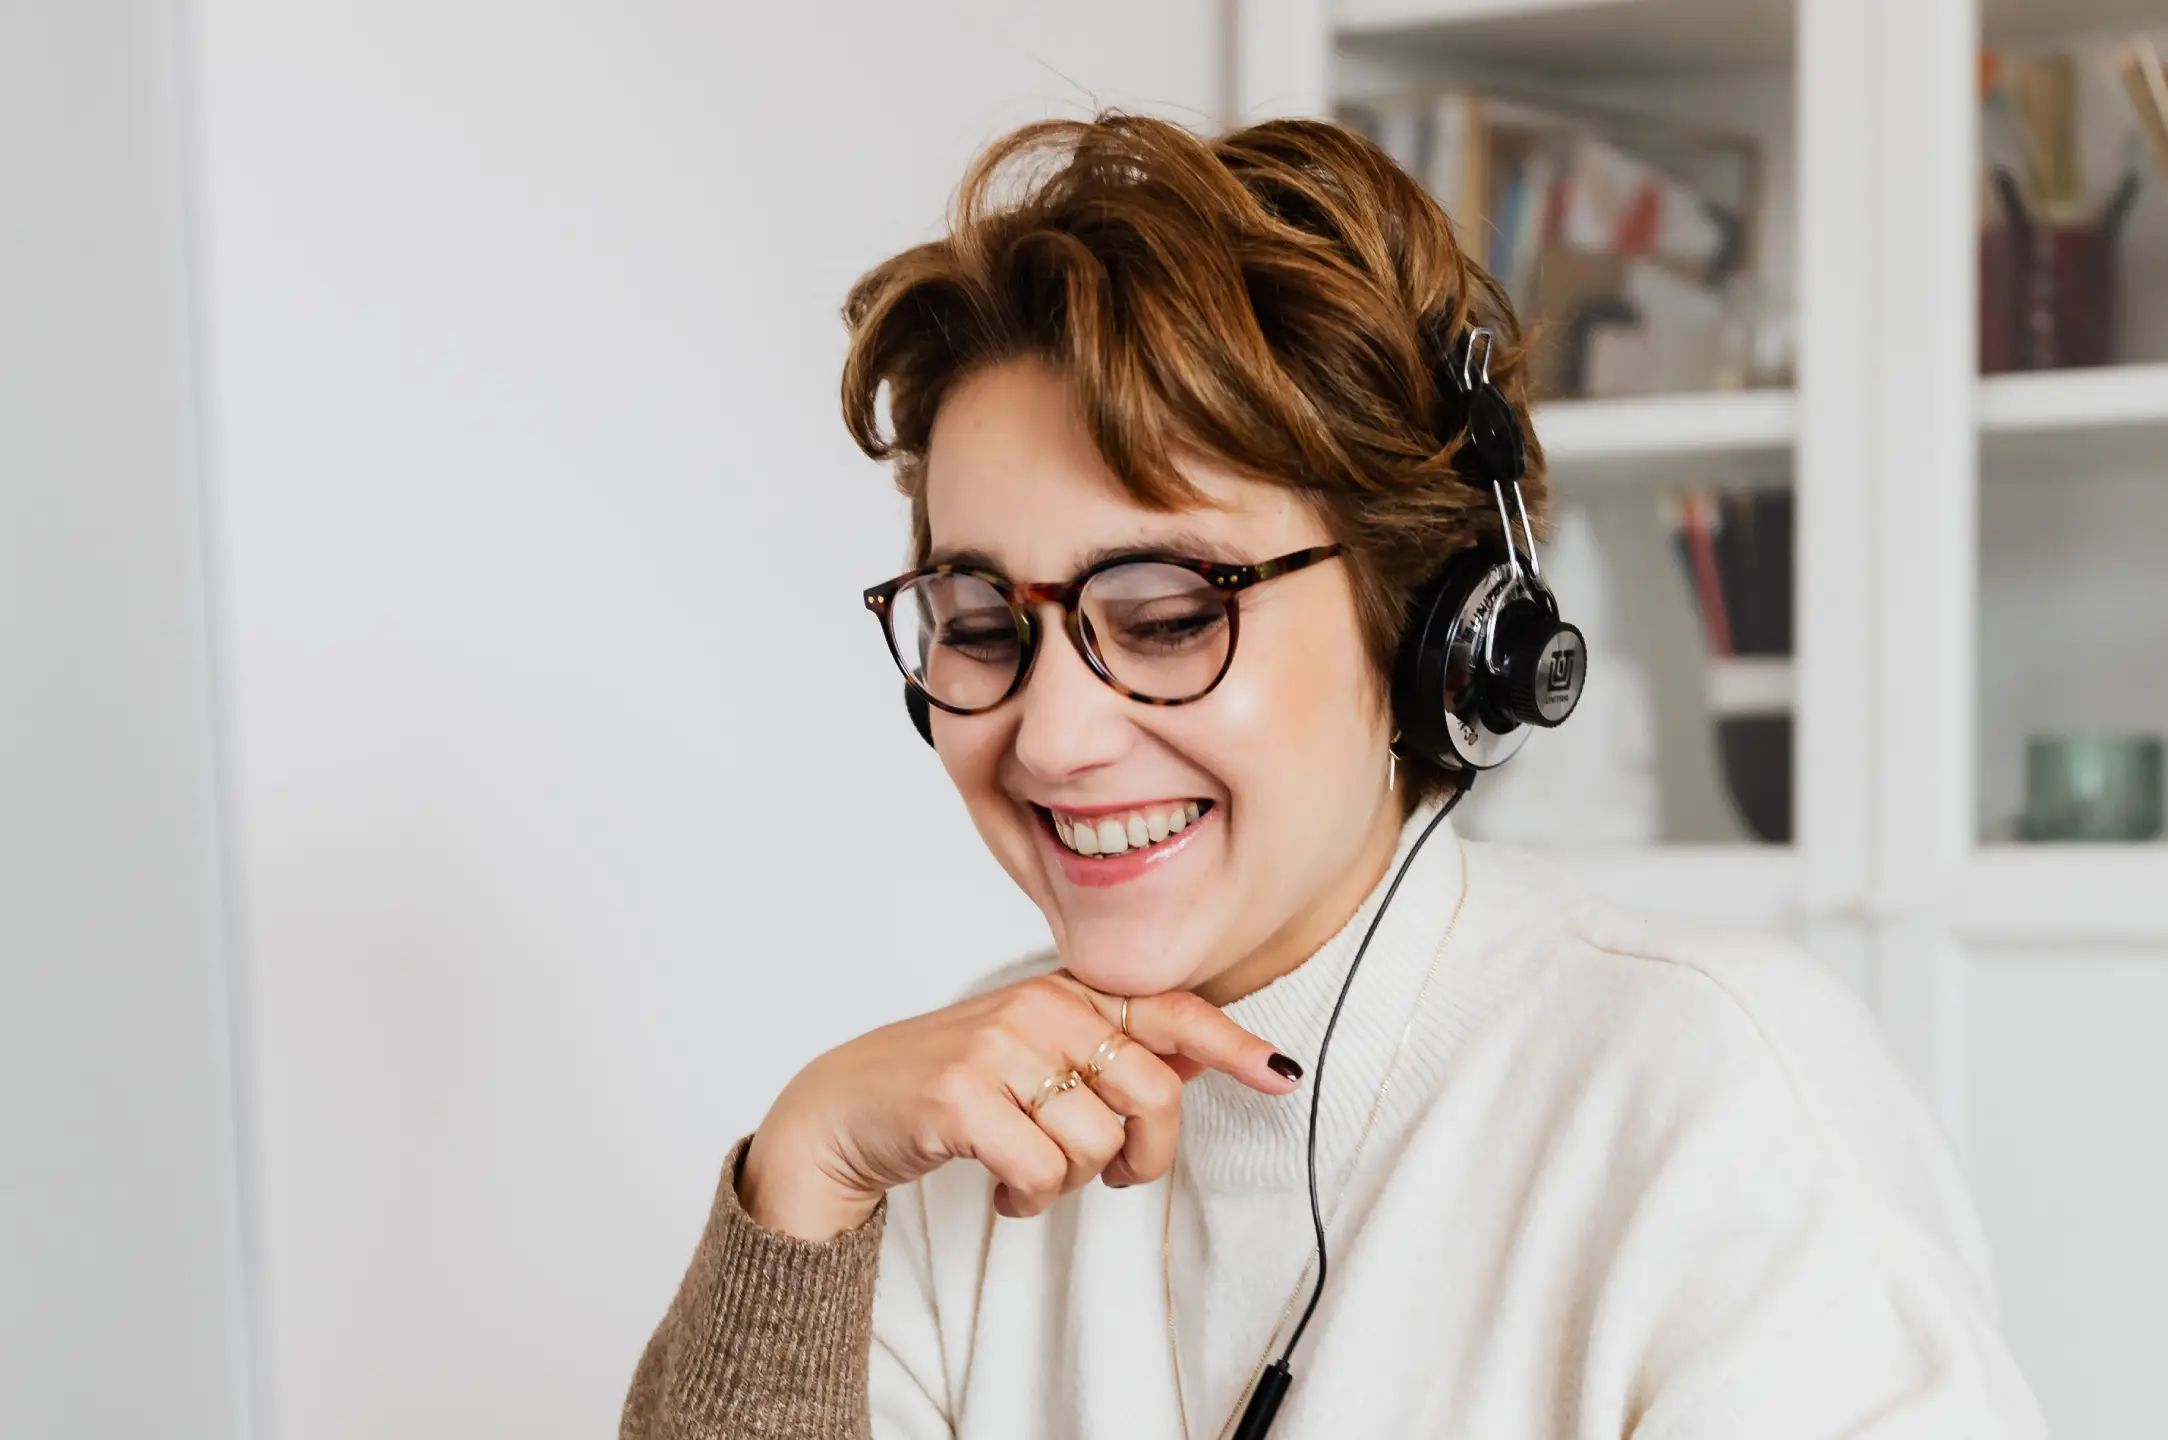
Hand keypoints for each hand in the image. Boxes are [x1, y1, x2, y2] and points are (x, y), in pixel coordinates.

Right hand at [737, 971, 1300, 1239]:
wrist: (841, 1110)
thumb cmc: (949, 1087)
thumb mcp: (1032, 1055)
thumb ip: (1112, 1053)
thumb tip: (1205, 1057)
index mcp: (1063, 993)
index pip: (1168, 1011)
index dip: (1231, 1044)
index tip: (1280, 1074)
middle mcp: (1037, 1008)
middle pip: (1152, 1094)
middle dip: (1144, 1155)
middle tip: (1111, 1175)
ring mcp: (997, 1049)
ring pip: (1098, 1144)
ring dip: (1071, 1182)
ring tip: (1027, 1172)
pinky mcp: (962, 1100)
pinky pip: (1045, 1174)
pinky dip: (1029, 1199)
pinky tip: (1001, 1188)